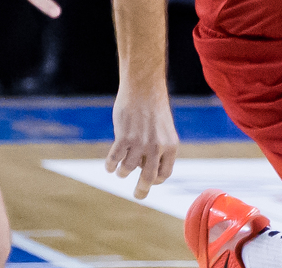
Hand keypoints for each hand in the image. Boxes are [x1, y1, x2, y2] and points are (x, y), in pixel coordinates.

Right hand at [106, 80, 178, 197]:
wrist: (144, 86)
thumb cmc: (153, 107)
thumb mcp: (164, 129)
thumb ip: (159, 148)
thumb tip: (146, 170)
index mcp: (171, 145)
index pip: (165, 174)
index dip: (157, 180)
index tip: (150, 182)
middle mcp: (157, 147)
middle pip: (148, 179)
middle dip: (141, 191)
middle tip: (138, 195)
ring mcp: (140, 143)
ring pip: (127, 170)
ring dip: (122, 173)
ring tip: (120, 170)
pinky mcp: (124, 137)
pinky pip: (114, 160)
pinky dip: (110, 166)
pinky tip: (110, 166)